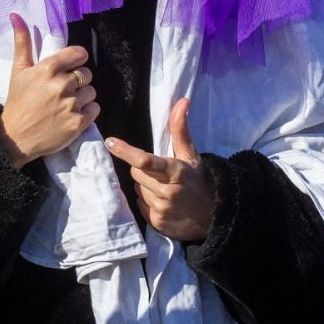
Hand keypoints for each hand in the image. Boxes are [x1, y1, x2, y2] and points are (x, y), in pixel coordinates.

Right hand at [0, 14, 98, 169]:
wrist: (15, 138)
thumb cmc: (18, 101)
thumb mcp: (18, 70)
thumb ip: (22, 42)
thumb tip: (16, 15)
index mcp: (48, 69)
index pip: (78, 54)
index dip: (76, 60)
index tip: (70, 68)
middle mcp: (61, 85)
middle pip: (86, 74)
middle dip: (77, 81)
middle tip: (63, 90)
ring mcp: (70, 105)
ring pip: (92, 92)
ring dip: (83, 97)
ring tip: (67, 103)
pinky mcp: (78, 124)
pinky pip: (95, 109)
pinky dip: (87, 112)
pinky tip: (73, 114)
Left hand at [105, 98, 215, 242]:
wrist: (213, 215)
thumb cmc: (198, 180)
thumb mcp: (191, 155)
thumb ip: (180, 129)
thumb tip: (182, 101)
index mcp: (175, 172)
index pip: (146, 161)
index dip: (126, 151)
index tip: (110, 142)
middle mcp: (167, 191)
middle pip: (136, 173)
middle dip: (143, 169)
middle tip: (159, 172)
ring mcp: (161, 209)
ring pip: (137, 189)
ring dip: (145, 186)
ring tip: (164, 189)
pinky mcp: (157, 222)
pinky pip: (140, 205)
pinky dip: (147, 201)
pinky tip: (163, 202)